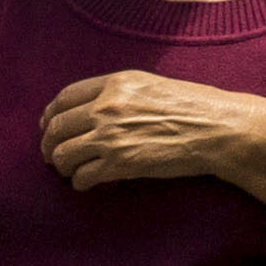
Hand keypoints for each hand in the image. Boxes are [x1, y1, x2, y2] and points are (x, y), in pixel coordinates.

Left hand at [37, 69, 265, 205]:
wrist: (217, 129)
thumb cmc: (193, 105)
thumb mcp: (152, 85)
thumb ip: (120, 92)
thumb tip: (93, 108)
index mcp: (116, 83)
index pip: (64, 98)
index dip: (51, 115)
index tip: (50, 126)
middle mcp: (108, 107)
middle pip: (57, 127)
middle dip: (49, 144)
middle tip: (52, 155)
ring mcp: (111, 136)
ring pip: (63, 154)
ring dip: (62, 165)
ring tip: (69, 170)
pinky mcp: (120, 164)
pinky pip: (82, 177)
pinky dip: (80, 182)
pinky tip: (87, 183)